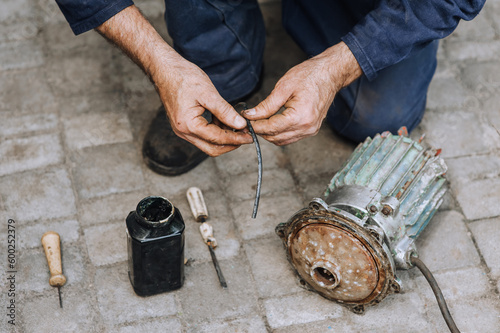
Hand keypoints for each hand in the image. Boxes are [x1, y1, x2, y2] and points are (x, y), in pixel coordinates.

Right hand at [153, 56, 252, 155]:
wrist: (165, 69)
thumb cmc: (182, 77)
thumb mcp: (208, 93)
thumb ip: (225, 111)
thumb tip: (240, 124)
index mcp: (188, 125)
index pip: (217, 139)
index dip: (236, 139)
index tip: (250, 136)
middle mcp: (183, 131)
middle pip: (212, 149)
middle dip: (231, 144)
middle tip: (246, 136)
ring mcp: (182, 129)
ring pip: (207, 143)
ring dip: (223, 137)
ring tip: (236, 124)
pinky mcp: (184, 125)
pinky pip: (202, 135)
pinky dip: (215, 131)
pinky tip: (223, 119)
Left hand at [243, 42, 361, 145]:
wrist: (330, 74)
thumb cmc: (309, 76)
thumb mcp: (283, 88)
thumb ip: (266, 105)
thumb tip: (250, 115)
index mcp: (300, 117)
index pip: (271, 128)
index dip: (255, 125)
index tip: (244, 119)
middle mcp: (307, 128)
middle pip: (275, 137)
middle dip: (260, 130)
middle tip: (249, 120)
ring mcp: (310, 131)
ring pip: (281, 141)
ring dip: (268, 134)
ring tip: (258, 121)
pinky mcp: (311, 130)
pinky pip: (290, 138)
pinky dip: (278, 133)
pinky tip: (271, 123)